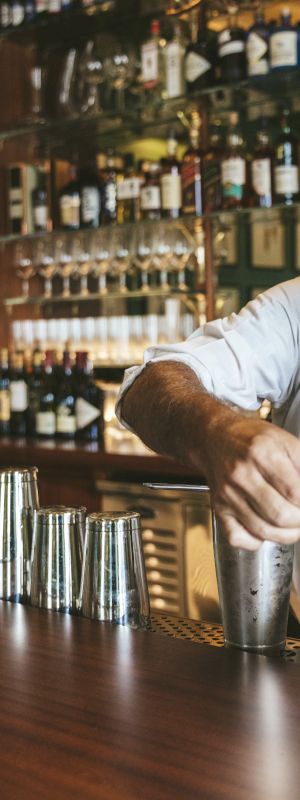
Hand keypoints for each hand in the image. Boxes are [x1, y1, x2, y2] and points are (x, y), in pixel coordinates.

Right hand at [205, 415, 299, 549]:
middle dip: (299, 522)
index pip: (295, 493)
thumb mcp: (285, 441)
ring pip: (262, 531)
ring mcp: (227, 493)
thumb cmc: (253, 439)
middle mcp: (241, 474)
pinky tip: (265, 529)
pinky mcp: (218, 507)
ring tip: (291, 525)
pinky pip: (237, 538)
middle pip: (280, 516)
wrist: (216, 437)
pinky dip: (255, 542)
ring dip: (285, 535)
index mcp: (262, 453)